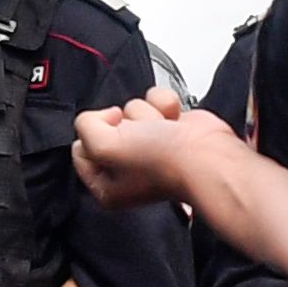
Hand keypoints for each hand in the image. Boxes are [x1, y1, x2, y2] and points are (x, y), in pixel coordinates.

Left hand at [71, 90, 229, 208]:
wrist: (206, 155)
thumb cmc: (162, 162)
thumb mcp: (104, 146)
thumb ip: (85, 126)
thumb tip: (101, 116)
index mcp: (106, 185)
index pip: (81, 148)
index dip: (95, 136)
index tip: (114, 139)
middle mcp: (126, 168)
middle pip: (106, 125)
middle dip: (124, 124)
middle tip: (142, 138)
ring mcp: (148, 147)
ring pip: (131, 110)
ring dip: (146, 114)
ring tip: (161, 131)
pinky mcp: (168, 128)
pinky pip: (153, 101)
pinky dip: (164, 105)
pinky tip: (173, 121)